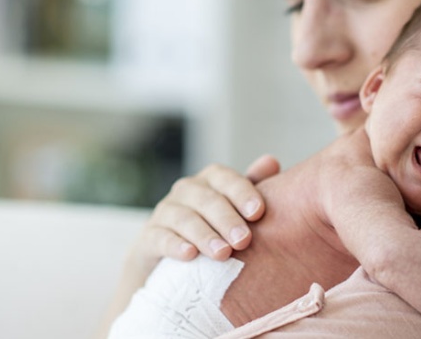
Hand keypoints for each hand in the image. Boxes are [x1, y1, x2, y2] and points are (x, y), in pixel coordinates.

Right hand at [138, 154, 278, 261]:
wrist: (170, 260)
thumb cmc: (214, 228)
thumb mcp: (236, 208)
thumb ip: (253, 188)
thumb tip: (271, 161)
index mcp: (210, 181)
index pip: (225, 178)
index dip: (242, 193)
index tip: (258, 213)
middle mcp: (186, 191)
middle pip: (206, 199)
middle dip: (227, 219)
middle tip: (244, 241)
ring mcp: (165, 212)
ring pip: (184, 218)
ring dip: (204, 235)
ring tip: (222, 254)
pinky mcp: (149, 237)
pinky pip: (160, 237)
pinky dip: (175, 245)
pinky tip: (190, 255)